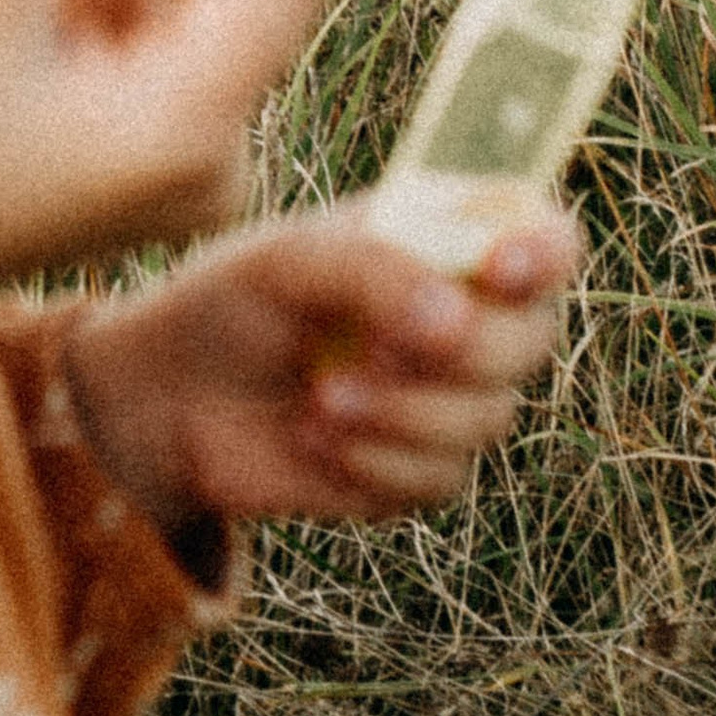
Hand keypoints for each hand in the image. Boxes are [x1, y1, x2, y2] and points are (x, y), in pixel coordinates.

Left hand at [62, 197, 579, 530]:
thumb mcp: (289, 262)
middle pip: (534, 337)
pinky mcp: (420, 469)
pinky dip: (375, 460)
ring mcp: (450, 398)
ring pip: (490, 417)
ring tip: (319, 394)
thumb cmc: (233, 302)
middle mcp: (467, 317)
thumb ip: (374, 270)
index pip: (545, 237)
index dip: (544, 253)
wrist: (170, 400)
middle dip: (461, 350)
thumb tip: (452, 319)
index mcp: (448, 240)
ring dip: (402, 410)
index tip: (499, 270)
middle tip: (372, 347)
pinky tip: (315, 435)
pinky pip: (441, 477)